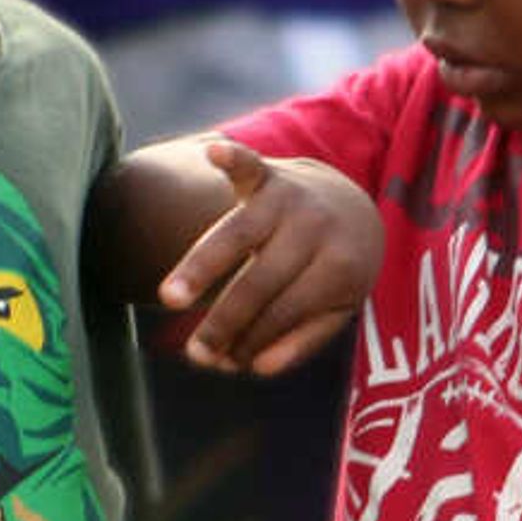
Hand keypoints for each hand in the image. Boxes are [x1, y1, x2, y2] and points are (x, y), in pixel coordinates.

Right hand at [157, 141, 378, 376]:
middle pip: (261, 278)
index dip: (254, 339)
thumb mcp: (337, 309)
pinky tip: (211, 152)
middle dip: (226, 319)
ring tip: (167, 299)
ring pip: (238, 232)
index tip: (224, 364)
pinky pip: (249, 164)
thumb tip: (257, 368)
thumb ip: (301, 340)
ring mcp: (291, 198)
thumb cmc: (337, 270)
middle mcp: (316, 228)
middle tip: (195, 355)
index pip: (287, 309)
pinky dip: (232, 157)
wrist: (354, 206)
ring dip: (201, 265)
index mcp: (341, 266)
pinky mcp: (270, 175)